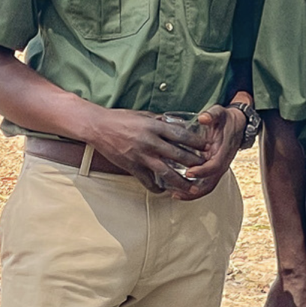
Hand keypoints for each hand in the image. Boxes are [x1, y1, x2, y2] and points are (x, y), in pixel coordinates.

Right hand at [87, 109, 209, 194]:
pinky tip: (164, 191)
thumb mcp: (144, 115)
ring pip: (165, 172)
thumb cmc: (121, 118)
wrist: (97, 127)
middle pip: (178, 155)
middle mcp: (150, 142)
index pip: (182, 135)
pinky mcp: (131, 166)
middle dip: (194, 163)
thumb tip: (176, 124)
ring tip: (192, 188)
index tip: (208, 147)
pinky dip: (156, 187)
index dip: (197, 142)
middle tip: (207, 169)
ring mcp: (140, 155)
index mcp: (154, 127)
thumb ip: (160, 122)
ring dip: (180, 181)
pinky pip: (147, 181)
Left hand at [178, 105, 245, 197]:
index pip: (215, 166)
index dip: (202, 171)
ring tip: (175, 194)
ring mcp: (218, 167)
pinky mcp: (213, 169)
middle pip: (211, 182)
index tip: (188, 172)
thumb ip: (211, 115)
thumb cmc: (226, 119)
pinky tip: (180, 190)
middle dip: (194, 190)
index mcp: (224, 151)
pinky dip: (193, 189)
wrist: (237, 123)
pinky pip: (205, 183)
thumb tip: (203, 118)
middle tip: (177, 191)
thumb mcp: (219, 113)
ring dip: (192, 193)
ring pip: (207, 186)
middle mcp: (222, 162)